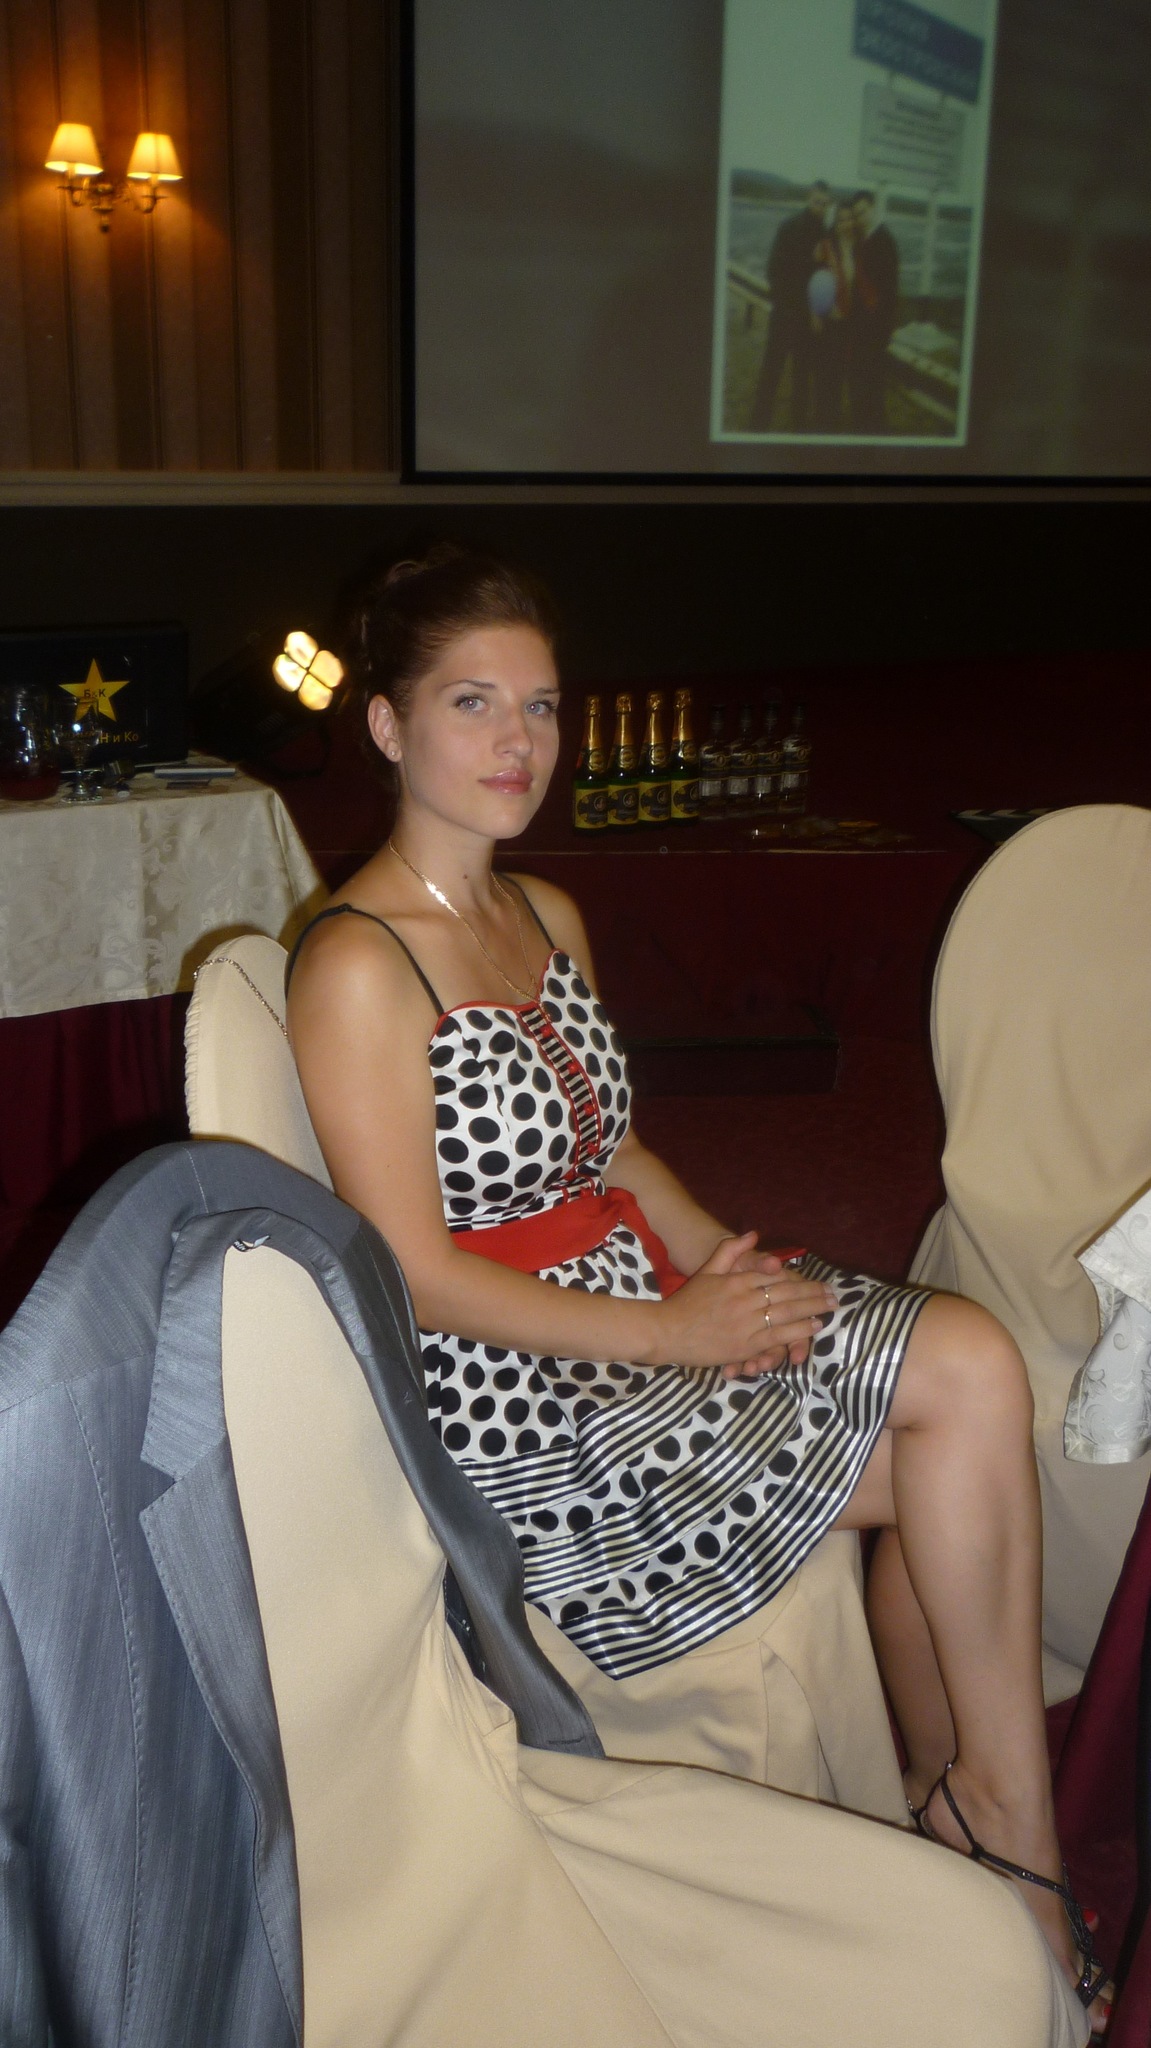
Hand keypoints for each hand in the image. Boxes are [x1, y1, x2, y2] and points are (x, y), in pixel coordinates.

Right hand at [648, 1233, 836, 1373]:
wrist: (666, 1331)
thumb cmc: (686, 1302)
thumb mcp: (707, 1271)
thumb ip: (730, 1250)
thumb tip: (753, 1233)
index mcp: (737, 1281)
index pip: (776, 1278)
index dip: (801, 1280)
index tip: (819, 1281)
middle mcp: (744, 1300)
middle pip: (787, 1294)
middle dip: (814, 1293)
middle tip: (834, 1294)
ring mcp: (746, 1323)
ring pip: (787, 1314)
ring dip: (813, 1309)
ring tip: (830, 1307)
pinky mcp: (744, 1345)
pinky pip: (777, 1335)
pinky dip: (798, 1330)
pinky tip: (814, 1326)